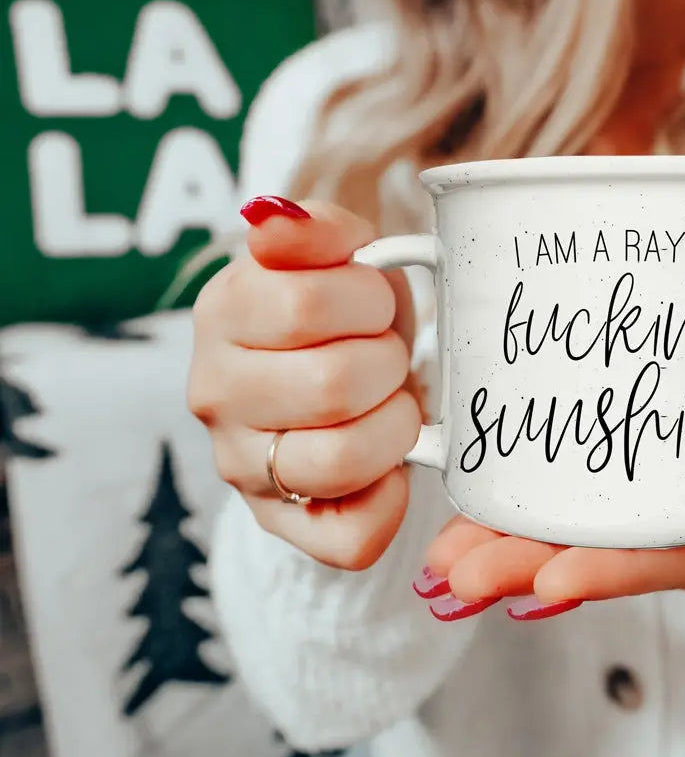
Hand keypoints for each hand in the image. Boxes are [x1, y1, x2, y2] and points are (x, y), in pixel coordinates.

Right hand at [188, 196, 422, 569]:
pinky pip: (351, 537)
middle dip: (388, 364)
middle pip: (331, 385)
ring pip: (340, 461)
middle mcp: (215, 394)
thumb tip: (272, 219)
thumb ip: (315, 229)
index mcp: (223, 312)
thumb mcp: (339, 253)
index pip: (305, 306)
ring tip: (393, 404)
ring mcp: (241, 466)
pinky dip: (391, 500)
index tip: (375, 305)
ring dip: (397, 427)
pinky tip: (391, 467)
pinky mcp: (281, 524)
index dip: (369, 301)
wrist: (335, 375)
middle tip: (388, 357)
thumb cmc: (346, 313)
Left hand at [420, 357, 684, 619]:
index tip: (551, 581)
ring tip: (438, 566)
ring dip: (498, 551)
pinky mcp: (611, 476)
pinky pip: (554, 497)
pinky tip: (455, 523)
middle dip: (525, 572)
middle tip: (458, 580)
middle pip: (599, 559)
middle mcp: (675, 536)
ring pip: (565, 534)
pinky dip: (504, 510)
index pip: (670, 562)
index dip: (612, 574)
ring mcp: (639, 510)